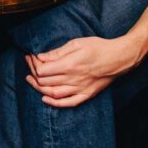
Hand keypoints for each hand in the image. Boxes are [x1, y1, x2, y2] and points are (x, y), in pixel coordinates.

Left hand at [24, 36, 138, 107]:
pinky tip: (45, 98)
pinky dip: (55, 103)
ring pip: (53, 93)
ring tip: (31, 80)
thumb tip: (40, 57)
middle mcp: (74, 79)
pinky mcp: (87, 94)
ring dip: (39, 88)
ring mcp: (80, 89)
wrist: (119, 58)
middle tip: (29, 65)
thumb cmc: (98, 47)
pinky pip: (68, 103)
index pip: (43, 70)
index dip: (33, 64)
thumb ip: (57, 52)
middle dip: (33, 73)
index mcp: (70, 65)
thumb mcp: (77, 43)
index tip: (30, 57)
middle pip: (45, 82)